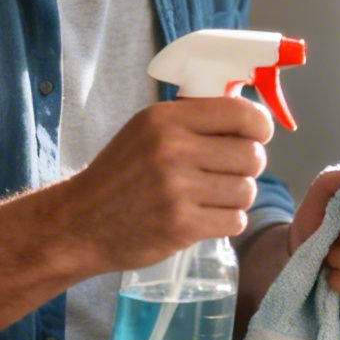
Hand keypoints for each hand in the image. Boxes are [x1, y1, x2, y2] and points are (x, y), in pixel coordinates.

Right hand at [58, 96, 272, 274]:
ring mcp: (178, 189)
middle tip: (228, 173)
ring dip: (236, 197)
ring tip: (211, 197)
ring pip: (246, 190)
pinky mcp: (182, 225)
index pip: (242, 113)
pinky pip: (235, 220)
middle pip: (252, 155)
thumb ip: (193, 120)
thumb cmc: (120, 174)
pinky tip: (205, 217)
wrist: (80, 223)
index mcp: (167, 118)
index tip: (257, 136)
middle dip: (248, 167)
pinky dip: (227, 221)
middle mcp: (173, 149)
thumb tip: (250, 117)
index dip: (260, 126)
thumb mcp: (148, 130)